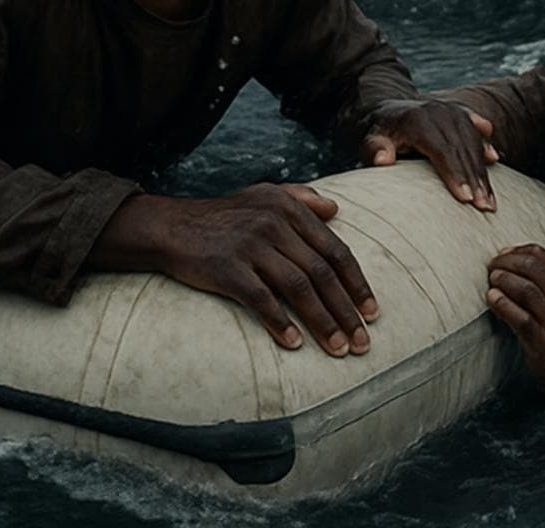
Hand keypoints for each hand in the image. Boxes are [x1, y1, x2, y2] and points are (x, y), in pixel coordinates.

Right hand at [92, 183, 375, 356]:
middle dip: (347, 311)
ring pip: (299, 288)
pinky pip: (261, 300)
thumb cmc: (222, 215)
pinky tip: (294, 343)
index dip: (357, 284)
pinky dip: (280, 323)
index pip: (335, 250)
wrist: (171, 226)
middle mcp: (274, 224)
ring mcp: (251, 245)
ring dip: (322, 322)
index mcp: (289, 209)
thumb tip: (336, 209)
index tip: (373, 312)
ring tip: (338, 349)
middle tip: (362, 342)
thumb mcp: (262, 195)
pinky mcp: (227, 268)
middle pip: (322, 273)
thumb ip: (301, 198)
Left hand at [362, 98, 498, 210]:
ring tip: (490, 200)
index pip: (441, 150)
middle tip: (485, 207)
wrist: (388, 110)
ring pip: (473, 141)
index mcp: (417, 120)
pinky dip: (485, 144)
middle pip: (462, 148)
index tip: (465, 199)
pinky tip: (494, 159)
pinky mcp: (460, 111)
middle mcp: (438, 111)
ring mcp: (451, 109)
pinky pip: (476, 127)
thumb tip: (384, 160)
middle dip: (475, 179)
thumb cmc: (381, 134)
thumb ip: (375, 149)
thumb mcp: (371, 141)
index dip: (454, 174)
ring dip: (483, 172)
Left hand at [487, 243, 544, 404]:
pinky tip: (493, 300)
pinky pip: (521, 319)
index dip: (515, 251)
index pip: (540, 255)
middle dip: (505, 262)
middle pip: (532, 267)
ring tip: (491, 282)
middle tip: (490, 268)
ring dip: (503, 281)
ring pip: (526, 290)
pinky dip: (503, 305)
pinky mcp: (543, 345)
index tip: (500, 256)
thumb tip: (513, 266)